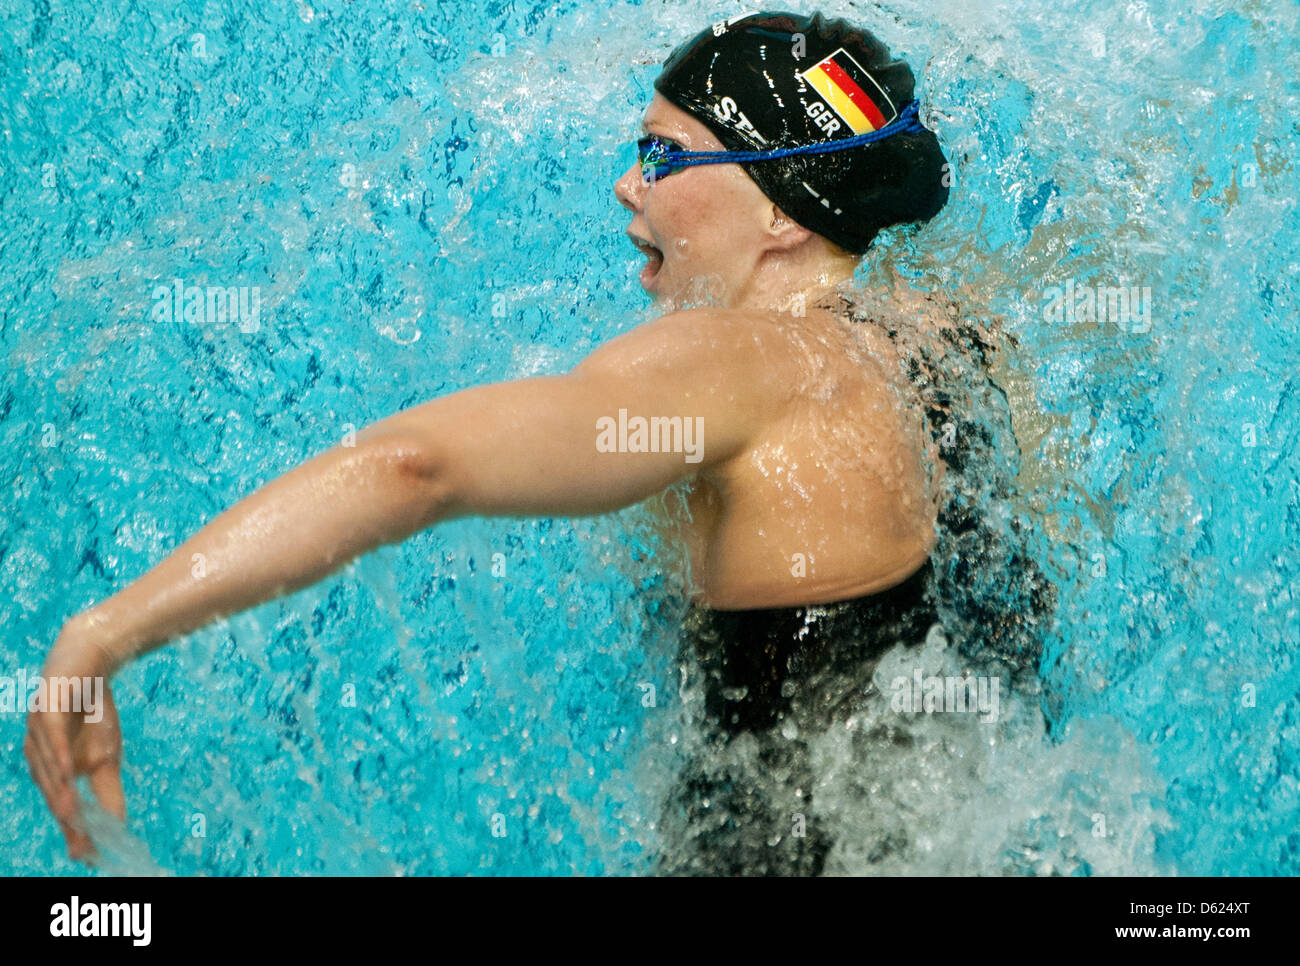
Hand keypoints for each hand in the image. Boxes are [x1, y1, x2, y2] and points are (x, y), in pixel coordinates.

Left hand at [24, 619, 125, 862]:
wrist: (88, 662)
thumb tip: (119, 826)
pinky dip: (59, 754)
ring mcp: (37, 732)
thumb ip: (107, 791)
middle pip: (53, 792)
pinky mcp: (44, 709)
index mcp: (49, 771)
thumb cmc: (93, 713)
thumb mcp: (107, 756)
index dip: (72, 830)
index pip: (60, 806)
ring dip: (60, 793)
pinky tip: (69, 771)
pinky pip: (50, 736)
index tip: (87, 855)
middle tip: (82, 842)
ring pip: (48, 768)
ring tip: (74, 817)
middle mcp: (37, 755)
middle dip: (67, 818)